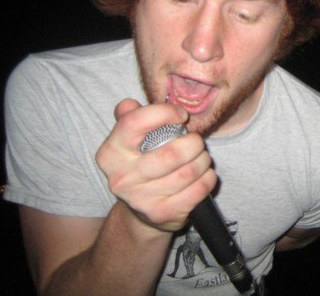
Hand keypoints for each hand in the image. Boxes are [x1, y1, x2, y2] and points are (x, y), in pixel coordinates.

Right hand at [95, 99, 216, 231]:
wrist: (142, 211)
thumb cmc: (141, 163)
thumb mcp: (130, 140)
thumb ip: (130, 117)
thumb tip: (129, 105)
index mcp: (111, 153)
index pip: (135, 122)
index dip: (165, 113)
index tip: (181, 115)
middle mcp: (122, 177)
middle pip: (172, 152)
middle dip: (194, 143)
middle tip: (197, 142)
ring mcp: (141, 199)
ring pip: (188, 172)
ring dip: (203, 161)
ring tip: (202, 158)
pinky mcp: (162, 214)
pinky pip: (197, 190)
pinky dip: (208, 178)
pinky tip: (205, 174)